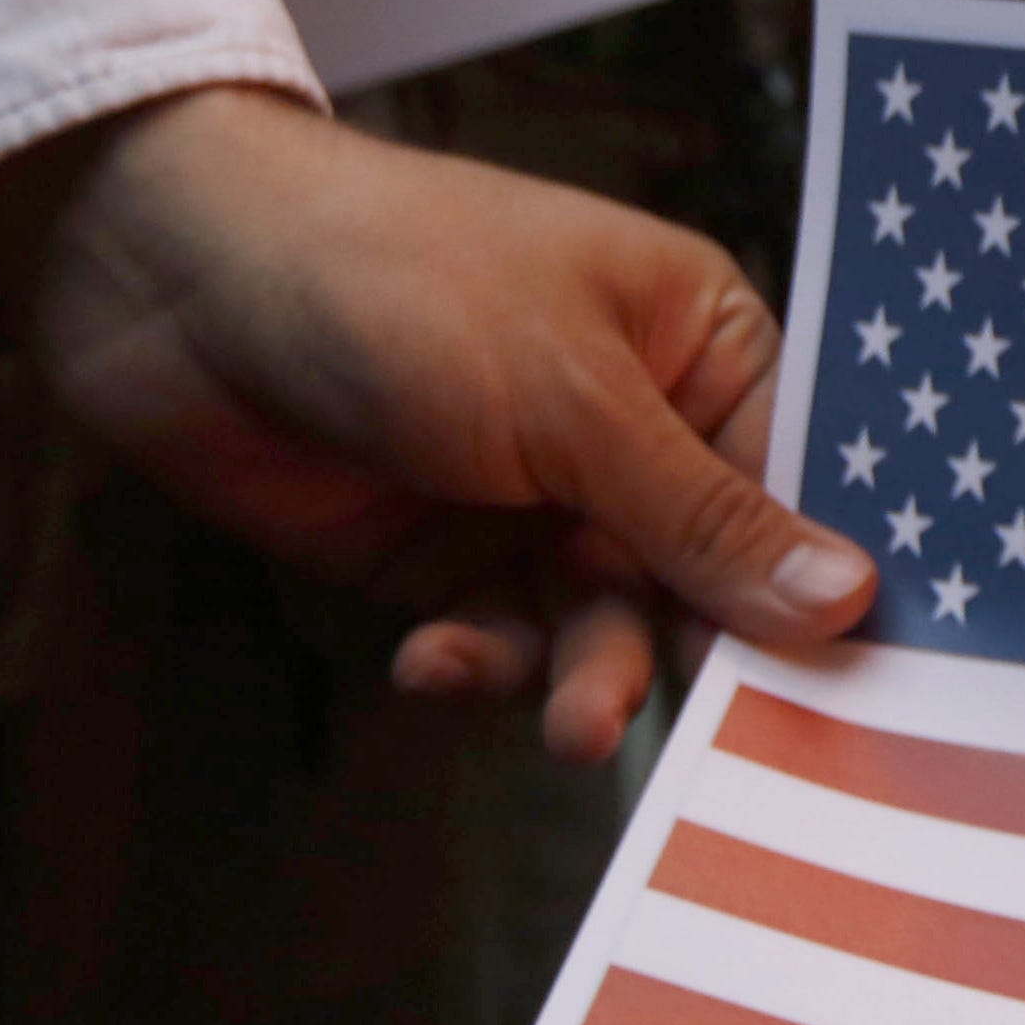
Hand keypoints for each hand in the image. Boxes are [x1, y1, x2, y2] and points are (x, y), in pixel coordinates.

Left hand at [0, 90, 874, 762]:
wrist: (172, 275)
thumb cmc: (396, 279)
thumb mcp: (571, 401)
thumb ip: (703, 518)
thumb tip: (852, 601)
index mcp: (699, 347)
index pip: (800, 485)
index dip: (820, 586)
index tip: (853, 692)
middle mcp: (635, 427)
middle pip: (710, 577)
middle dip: (697, 653)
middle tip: (710, 749)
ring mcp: (539, 495)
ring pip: (605, 626)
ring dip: (587, 678)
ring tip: (569, 728)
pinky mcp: (446, 555)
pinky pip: (502, 639)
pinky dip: (480, 665)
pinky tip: (436, 663)